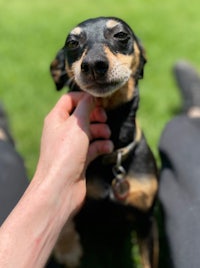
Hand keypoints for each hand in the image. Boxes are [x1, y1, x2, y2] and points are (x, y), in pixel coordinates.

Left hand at [35, 92, 112, 216]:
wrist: (60, 188)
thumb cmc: (65, 153)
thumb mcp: (76, 124)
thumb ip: (85, 107)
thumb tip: (91, 96)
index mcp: (56, 118)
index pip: (70, 99)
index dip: (85, 98)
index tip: (99, 101)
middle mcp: (62, 131)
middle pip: (82, 115)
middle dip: (96, 116)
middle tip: (104, 119)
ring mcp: (71, 146)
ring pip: (89, 131)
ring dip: (101, 131)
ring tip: (107, 135)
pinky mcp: (79, 159)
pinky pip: (93, 147)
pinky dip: (101, 145)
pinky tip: (108, 148)